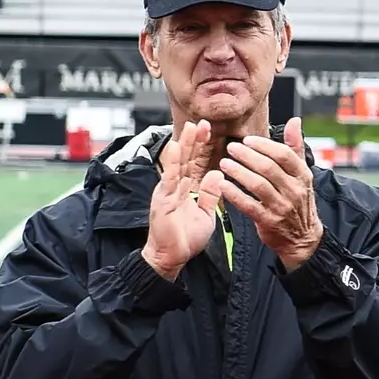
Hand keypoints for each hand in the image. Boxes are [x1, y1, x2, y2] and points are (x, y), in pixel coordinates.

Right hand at [144, 119, 221, 279]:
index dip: (201, 146)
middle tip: (203, 121)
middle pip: (186, 158)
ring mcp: (167, 192)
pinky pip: (169, 179)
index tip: (210, 129)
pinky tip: (174, 149)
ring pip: (177, 164)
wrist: (171, 257)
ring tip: (191, 128)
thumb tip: (215, 174)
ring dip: (184, 146)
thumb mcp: (205, 214)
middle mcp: (175, 186)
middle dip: (194, 140)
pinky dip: (172, 164)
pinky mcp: (163, 200)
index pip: (195, 163)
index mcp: (186, 189)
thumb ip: (209, 194)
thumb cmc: (185, 238)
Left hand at [218, 117, 323, 270]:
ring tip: (224, 164)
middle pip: (269, 168)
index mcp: (302, 176)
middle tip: (231, 148)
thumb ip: (295, 148)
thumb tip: (294, 121)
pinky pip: (249, 205)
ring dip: (239, 172)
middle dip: (247, 156)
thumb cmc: (298, 202)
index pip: (283, 155)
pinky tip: (223, 185)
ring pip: (258, 185)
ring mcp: (282, 208)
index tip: (247, 140)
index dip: (264, 145)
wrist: (303, 238)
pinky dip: (234, 194)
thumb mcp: (302, 175)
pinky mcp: (269, 222)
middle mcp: (294, 191)